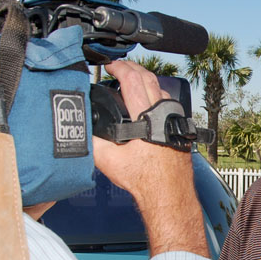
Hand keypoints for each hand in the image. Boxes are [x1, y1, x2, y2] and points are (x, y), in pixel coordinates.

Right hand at [92, 60, 207, 257]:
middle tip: (119, 66)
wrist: (170, 194)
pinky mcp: (180, 128)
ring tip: (132, 79)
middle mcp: (164, 114)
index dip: (118, 68)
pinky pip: (169, 103)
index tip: (109, 65)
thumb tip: (81, 132)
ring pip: (161, 89)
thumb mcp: (110, 161)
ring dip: (146, 80)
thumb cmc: (147, 181)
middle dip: (132, 67)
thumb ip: (93, 143)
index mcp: (147, 116)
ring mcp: (175, 120)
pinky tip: (149, 101)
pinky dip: (156, 94)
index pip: (132, 80)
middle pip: (149, 78)